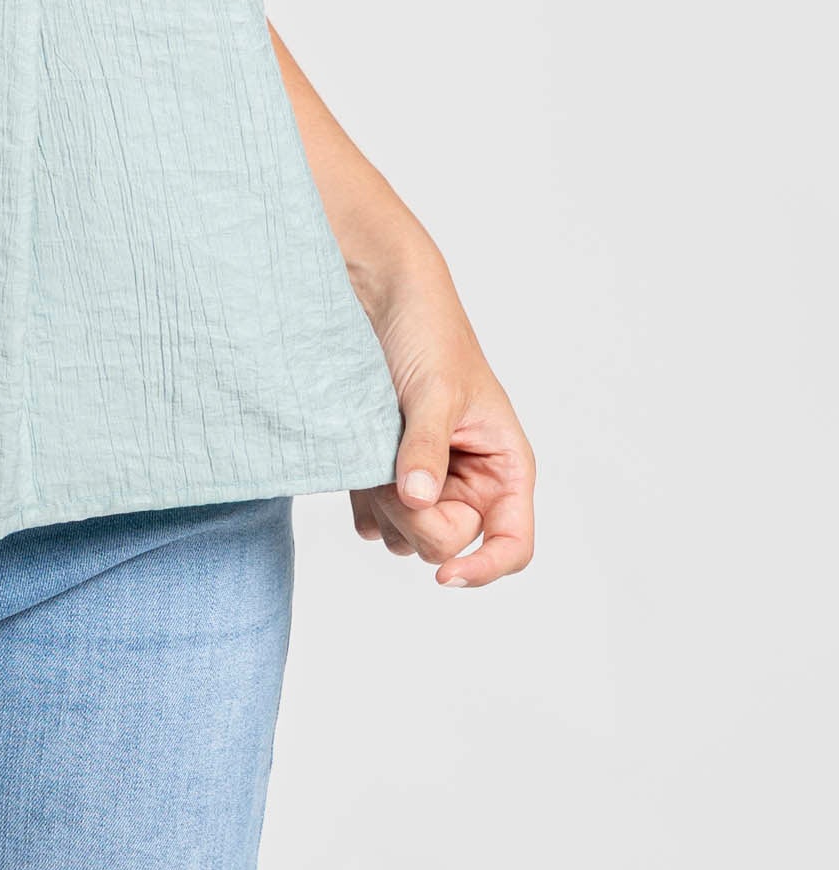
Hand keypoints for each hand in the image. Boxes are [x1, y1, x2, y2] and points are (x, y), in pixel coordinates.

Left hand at [350, 254, 535, 589]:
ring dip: (385, 510)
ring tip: (375, 457)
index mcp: (505, 466)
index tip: (443, 575)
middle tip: (390, 473)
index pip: (513, 544)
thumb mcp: (434, 391)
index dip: (484, 568)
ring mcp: (431, 480)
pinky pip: (378, 522)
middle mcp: (473, 480)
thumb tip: (419, 500)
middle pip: (449, 545)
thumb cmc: (428, 332)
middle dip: (416, 519)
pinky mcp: (391, 475)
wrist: (380, 294)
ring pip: (410, 538)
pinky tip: (356, 469)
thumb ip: (427, 448)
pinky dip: (364, 505)